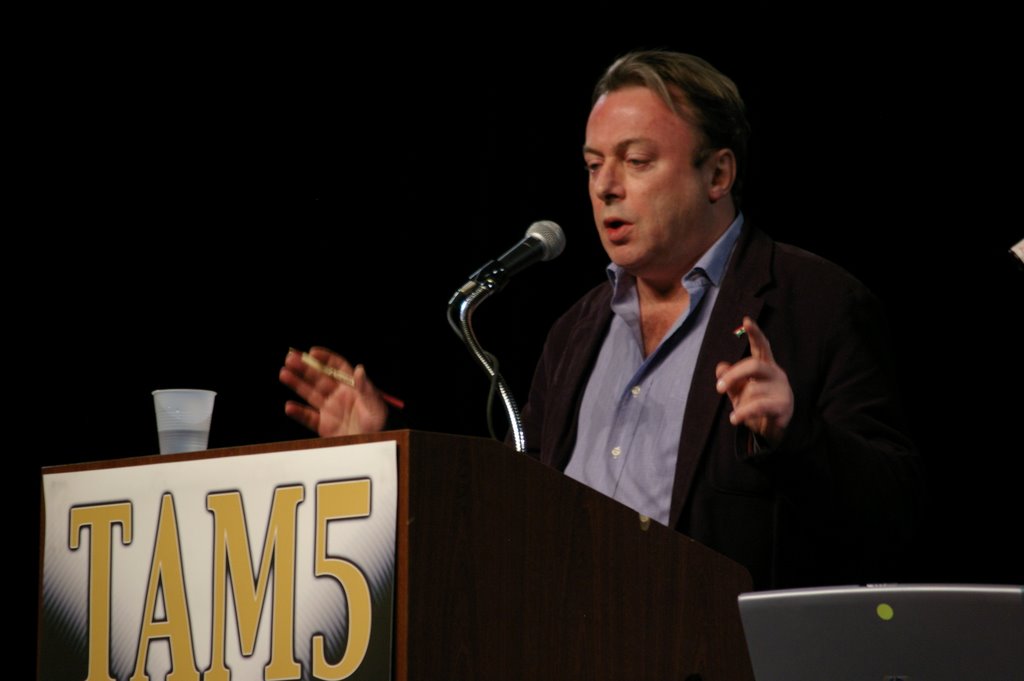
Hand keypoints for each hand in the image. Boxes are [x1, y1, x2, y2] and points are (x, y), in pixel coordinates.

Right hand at [279, 347, 386, 436]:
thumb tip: (359, 369)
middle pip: (319, 377)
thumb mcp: (375, 406)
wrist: (371, 448)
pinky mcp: (324, 425)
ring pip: (310, 393)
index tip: (312, 352)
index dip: (325, 358)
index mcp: (352, 388)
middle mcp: (339, 396)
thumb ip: (365, 388)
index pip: (337, 367)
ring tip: (284, 373)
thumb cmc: (378, 426)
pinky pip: (308, 417)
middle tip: (291, 358)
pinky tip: (289, 406)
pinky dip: (298, 413)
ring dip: (297, 383)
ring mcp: (330, 410)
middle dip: (305, 367)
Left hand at [715, 316, 793, 446]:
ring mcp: (782, 389)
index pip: (761, 346)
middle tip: (719, 388)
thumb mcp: (738, 390)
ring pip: (754, 389)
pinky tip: (734, 418)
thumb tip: (721, 367)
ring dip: (740, 403)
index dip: (754, 333)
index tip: (746, 320)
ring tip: (736, 414)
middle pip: (754, 365)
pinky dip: (743, 413)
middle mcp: (776, 373)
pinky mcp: (783, 405)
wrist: (771, 430)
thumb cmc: (754, 404)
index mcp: (765, 365)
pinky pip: (759, 406)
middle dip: (734, 375)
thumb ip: (729, 377)